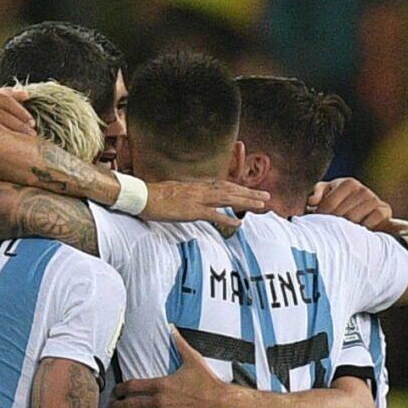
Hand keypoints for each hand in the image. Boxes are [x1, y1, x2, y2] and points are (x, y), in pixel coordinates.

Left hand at [112, 328, 239, 407]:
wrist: (220, 403)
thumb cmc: (208, 383)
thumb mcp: (193, 359)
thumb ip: (180, 344)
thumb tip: (173, 328)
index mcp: (161, 384)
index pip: (131, 387)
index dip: (118, 390)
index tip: (115, 392)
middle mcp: (159, 401)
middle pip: (129, 404)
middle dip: (116, 406)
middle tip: (111, 406)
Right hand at [140, 178, 266, 232]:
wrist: (141, 196)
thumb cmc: (153, 196)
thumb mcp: (174, 191)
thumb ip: (187, 194)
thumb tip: (192, 198)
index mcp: (196, 185)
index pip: (222, 185)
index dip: (239, 188)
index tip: (251, 190)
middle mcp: (200, 189)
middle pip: (230, 189)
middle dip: (249, 193)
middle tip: (266, 196)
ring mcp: (196, 200)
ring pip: (227, 199)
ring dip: (245, 201)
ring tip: (261, 205)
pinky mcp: (191, 211)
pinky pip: (213, 215)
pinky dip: (227, 218)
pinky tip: (238, 223)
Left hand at [308, 178, 392, 229]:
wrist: (364, 214)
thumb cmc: (339, 203)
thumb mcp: (326, 194)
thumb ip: (317, 193)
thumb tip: (312, 200)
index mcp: (348, 183)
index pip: (329, 204)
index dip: (321, 216)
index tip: (317, 223)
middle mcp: (362, 189)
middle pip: (342, 213)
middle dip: (332, 223)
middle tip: (328, 230)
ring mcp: (374, 200)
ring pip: (354, 219)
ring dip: (346, 228)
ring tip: (341, 232)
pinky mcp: (384, 211)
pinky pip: (371, 222)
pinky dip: (363, 228)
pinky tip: (357, 231)